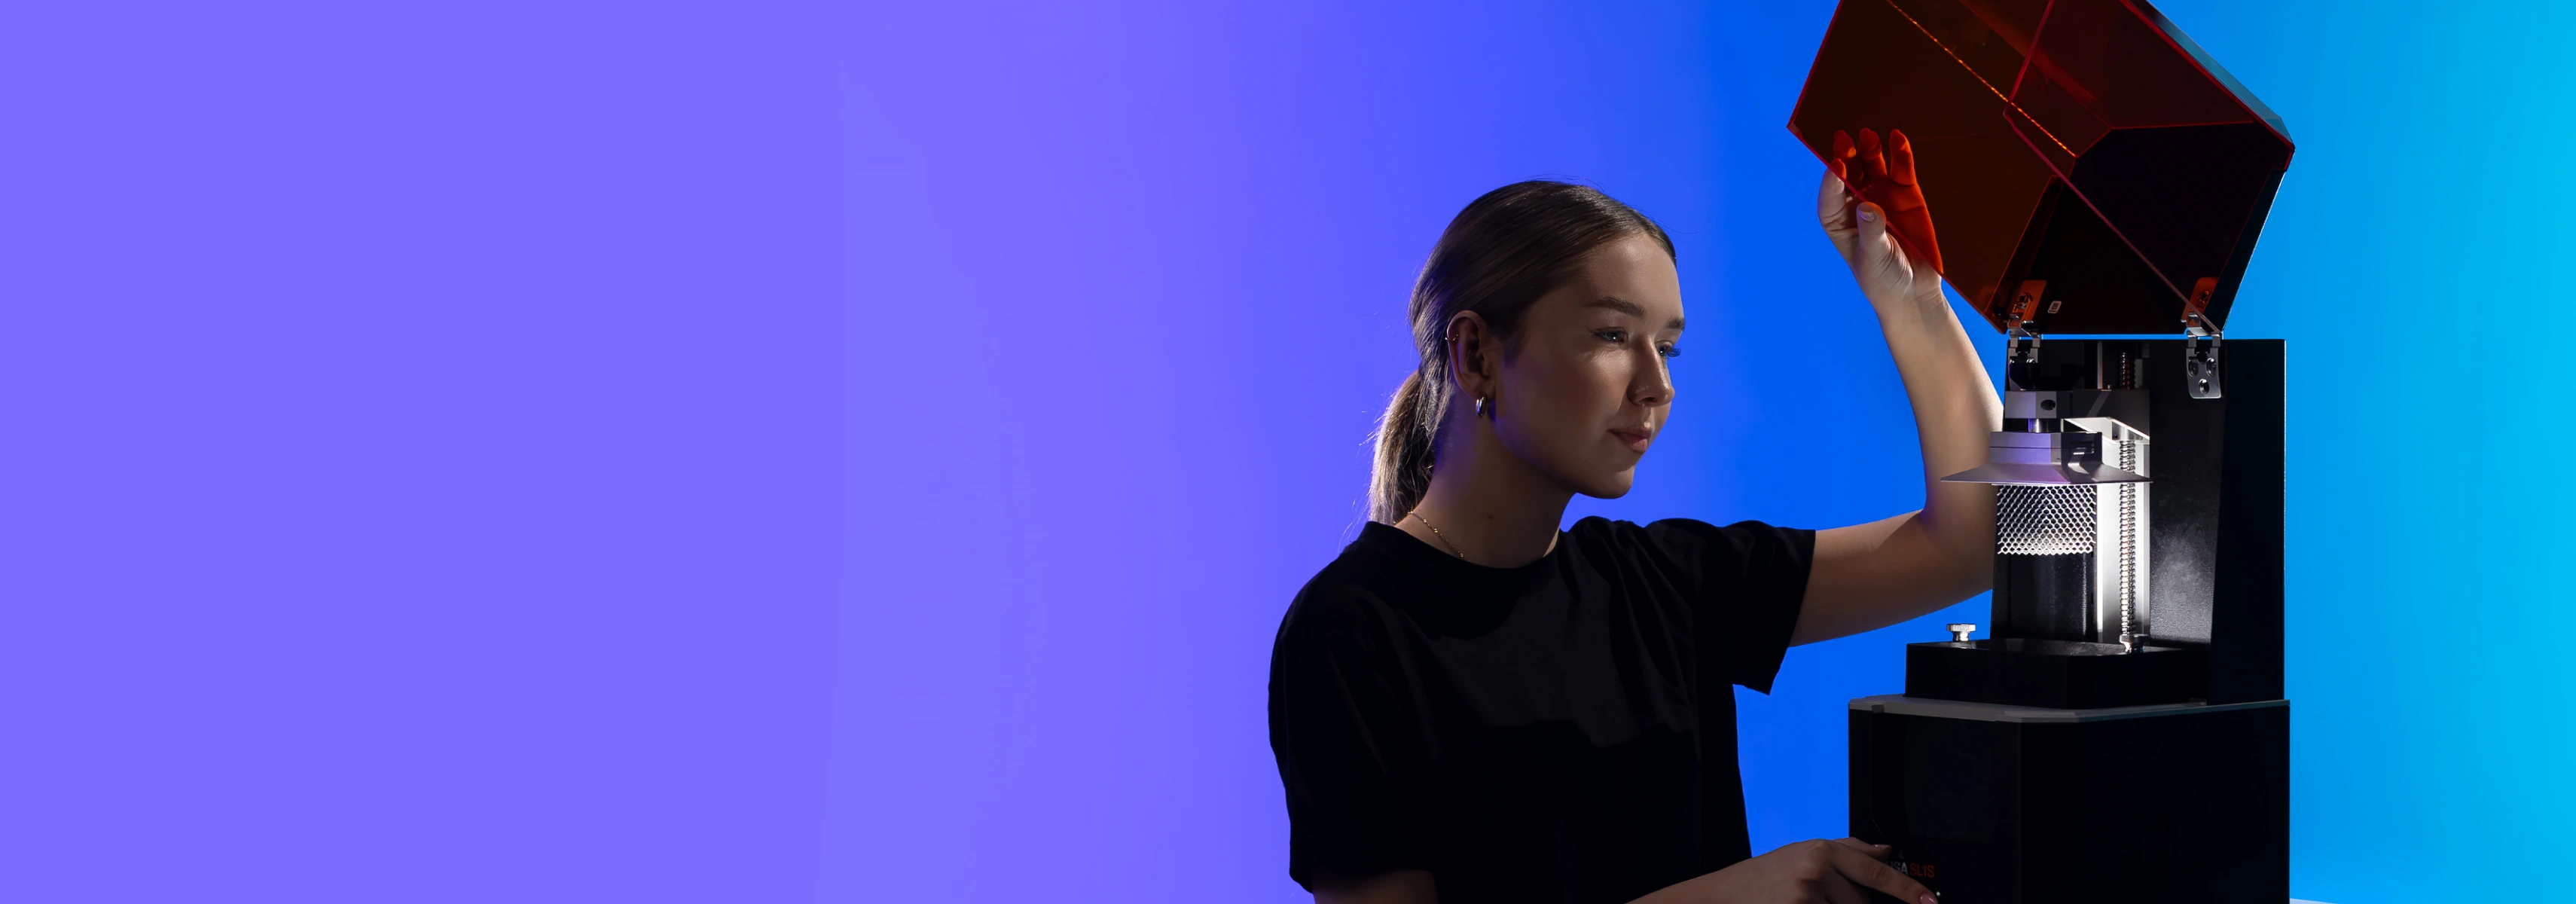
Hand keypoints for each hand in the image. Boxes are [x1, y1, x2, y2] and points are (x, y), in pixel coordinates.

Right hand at [1641, 837, 1933, 903]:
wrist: (1722, 896)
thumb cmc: (1760, 879)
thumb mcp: (1801, 853)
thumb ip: (1845, 851)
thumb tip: (1882, 852)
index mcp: (1820, 848)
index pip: (1876, 871)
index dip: (1907, 889)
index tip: (1928, 902)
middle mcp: (1816, 867)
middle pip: (1862, 903)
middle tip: (1817, 899)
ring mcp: (1807, 894)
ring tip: (1798, 901)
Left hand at [1819, 128, 1944, 312]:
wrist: (1915, 293)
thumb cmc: (1883, 280)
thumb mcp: (1874, 259)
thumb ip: (1872, 232)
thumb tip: (1868, 206)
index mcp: (1838, 222)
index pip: (1830, 197)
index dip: (1832, 180)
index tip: (1836, 164)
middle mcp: (1857, 204)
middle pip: (1848, 175)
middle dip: (1845, 156)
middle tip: (1843, 139)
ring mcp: (1882, 197)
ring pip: (1872, 167)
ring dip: (1869, 150)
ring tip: (1867, 135)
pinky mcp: (1907, 195)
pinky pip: (1902, 170)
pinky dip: (1900, 153)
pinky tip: (1897, 138)